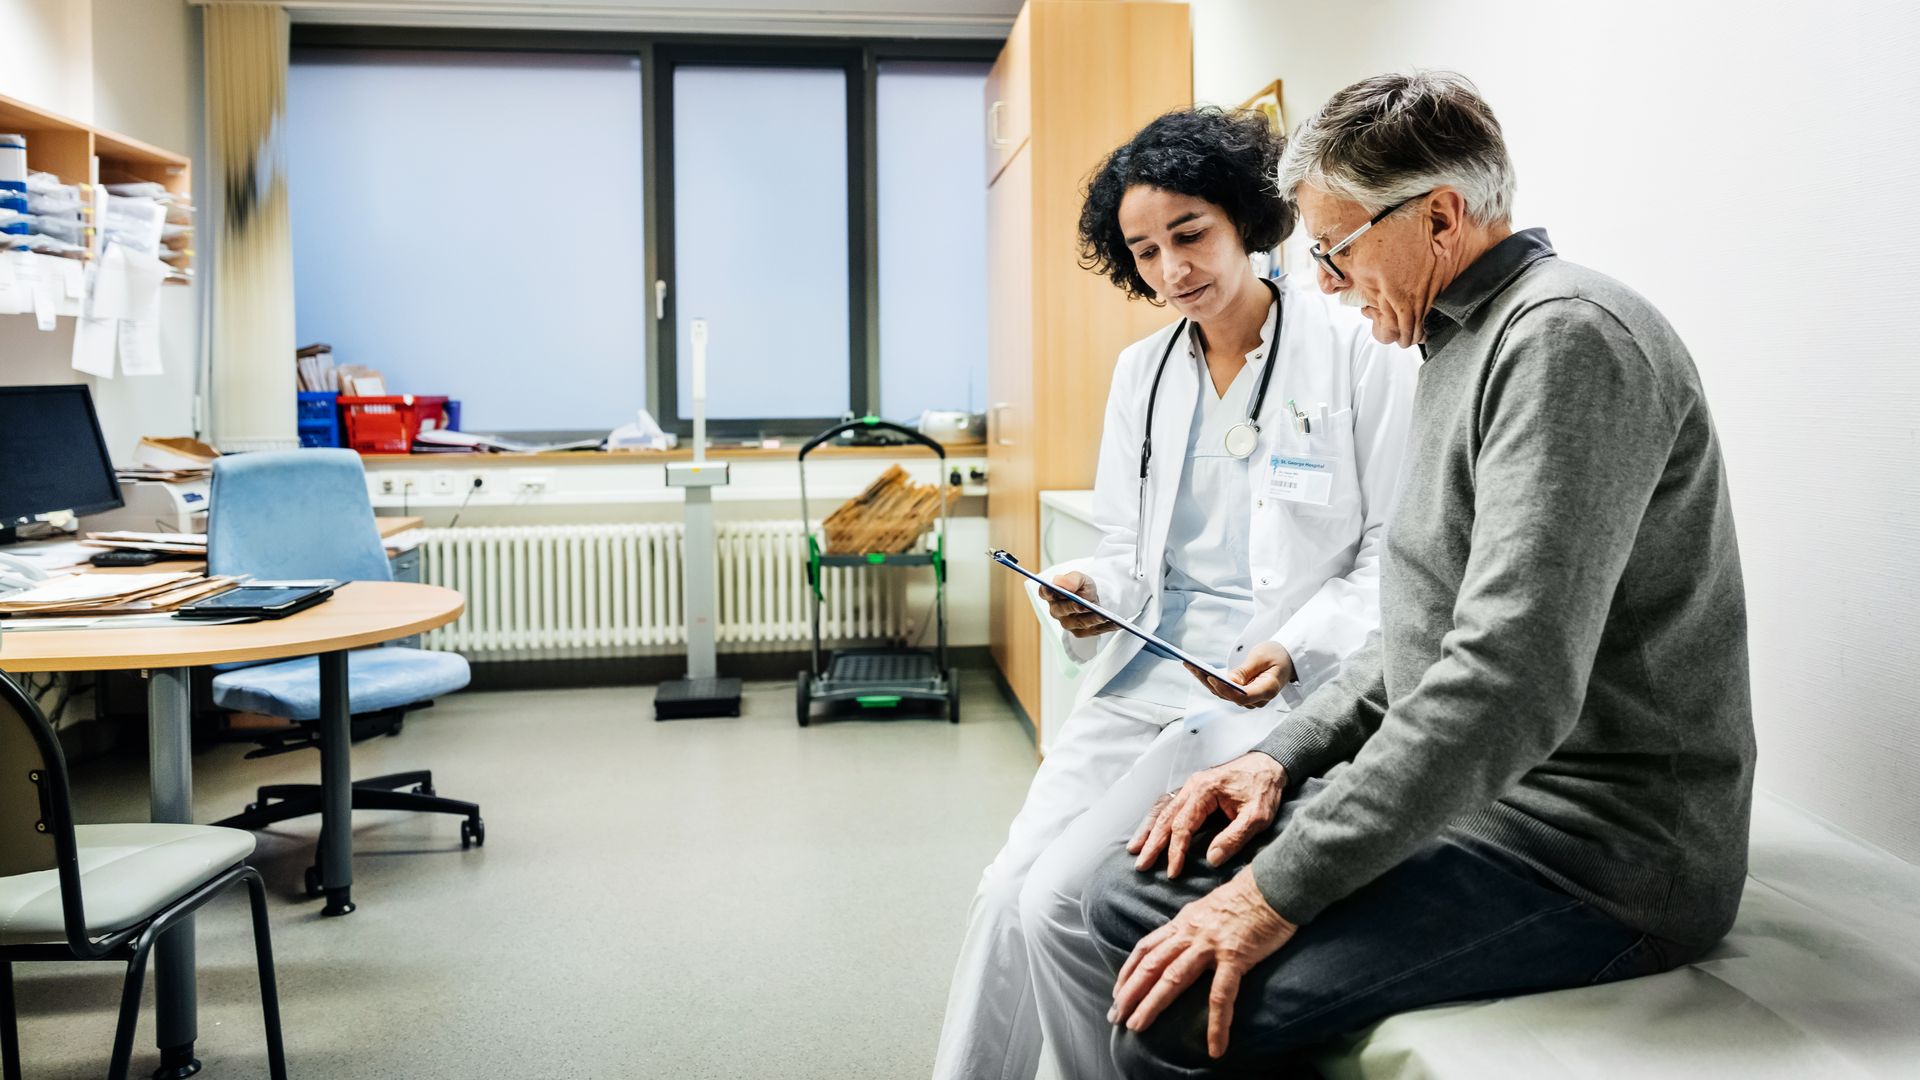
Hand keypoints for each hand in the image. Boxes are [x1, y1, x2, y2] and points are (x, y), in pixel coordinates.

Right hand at [1045, 571, 1115, 637]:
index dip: (1046, 592)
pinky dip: (1104, 627)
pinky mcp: (1080, 632)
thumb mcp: (1080, 579)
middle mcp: (1057, 611)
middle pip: (1062, 610)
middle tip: (1084, 605)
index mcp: (1052, 595)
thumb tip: (1059, 582)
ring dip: (1091, 619)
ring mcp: (1068, 623)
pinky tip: (1115, 624)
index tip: (1051, 590)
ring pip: (1078, 623)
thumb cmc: (1082, 588)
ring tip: (1103, 616)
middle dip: (1073, 607)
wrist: (1092, 599)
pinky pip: (1093, 631)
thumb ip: (1071, 579)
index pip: (1044, 592)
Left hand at [1109, 868, 1297, 1058]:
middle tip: (1116, 1016)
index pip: (1146, 948)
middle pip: (1151, 965)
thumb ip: (1192, 926)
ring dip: (1153, 1004)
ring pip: (1173, 978)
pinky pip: (1222, 995)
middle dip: (1130, 993)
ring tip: (1138, 1026)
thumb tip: (1180, 941)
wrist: (1274, 884)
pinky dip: (1217, 1024)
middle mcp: (1191, 933)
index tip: (1117, 991)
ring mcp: (1211, 945)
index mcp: (1184, 922)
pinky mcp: (1235, 957)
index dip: (1128, 971)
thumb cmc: (1247, 896)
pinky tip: (1215, 1046)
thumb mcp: (1208, 907)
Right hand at [1130, 751, 1285, 876]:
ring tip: (1134, 848)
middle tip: (1141, 864)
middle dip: (1152, 843)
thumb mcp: (1257, 817)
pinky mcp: (1195, 790)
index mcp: (1204, 791)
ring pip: (1162, 809)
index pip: (1183, 826)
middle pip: (1165, 817)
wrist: (1270, 763)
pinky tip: (1148, 829)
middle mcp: (1192, 786)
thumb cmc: (1264, 789)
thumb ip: (1234, 837)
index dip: (1176, 851)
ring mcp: (1191, 786)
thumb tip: (1212, 859)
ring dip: (1148, 829)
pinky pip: (1169, 804)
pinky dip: (1156, 818)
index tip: (1172, 872)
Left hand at [1185, 641, 1294, 708]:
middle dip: (1208, 681)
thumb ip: (1246, 670)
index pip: (1243, 697)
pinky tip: (1196, 669)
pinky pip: (1223, 689)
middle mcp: (1257, 700)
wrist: (1286, 659)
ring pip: (1222, 693)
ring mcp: (1248, 699)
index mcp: (1267, 690)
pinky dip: (1209, 679)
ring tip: (1189, 665)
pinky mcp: (1241, 694)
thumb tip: (1230, 681)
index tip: (1211, 678)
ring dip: (1204, 680)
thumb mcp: (1262, 657)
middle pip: (1228, 696)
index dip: (1226, 690)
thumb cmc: (1277, 656)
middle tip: (1192, 666)